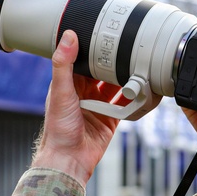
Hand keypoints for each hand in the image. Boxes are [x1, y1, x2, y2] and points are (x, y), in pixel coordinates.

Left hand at [31, 31, 121, 183]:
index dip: (93, 49)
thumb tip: (68, 36)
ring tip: (136, 67)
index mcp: (69, 83)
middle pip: (102, 72)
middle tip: (127, 49)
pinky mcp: (109, 119)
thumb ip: (63, 64)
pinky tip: (139, 91)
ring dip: (124, 79)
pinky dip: (132, 99)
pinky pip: (124, 106)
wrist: (68, 159)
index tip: (105, 35)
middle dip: (113, 63)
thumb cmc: (58, 129)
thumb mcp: (60, 91)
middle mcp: (83, 93)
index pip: (83, 60)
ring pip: (115, 87)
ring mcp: (98, 106)